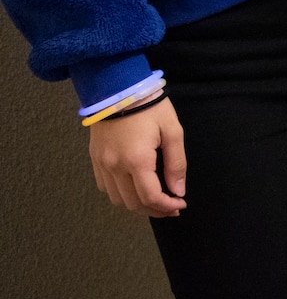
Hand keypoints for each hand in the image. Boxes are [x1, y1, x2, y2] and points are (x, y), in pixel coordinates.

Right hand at [89, 98, 185, 217]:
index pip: (150, 197)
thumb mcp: (172, 131)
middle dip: (154, 210)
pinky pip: (105, 187)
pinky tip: (135, 188)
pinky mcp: (95, 159)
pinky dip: (121, 194)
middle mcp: (115, 166)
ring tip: (155, 201)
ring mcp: (101, 164)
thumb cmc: (149, 107)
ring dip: (137, 205)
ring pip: (117, 199)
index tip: (180, 205)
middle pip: (132, 203)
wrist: (117, 88)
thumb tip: (178, 190)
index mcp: (136, 160)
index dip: (167, 206)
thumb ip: (176, 164)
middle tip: (171, 207)